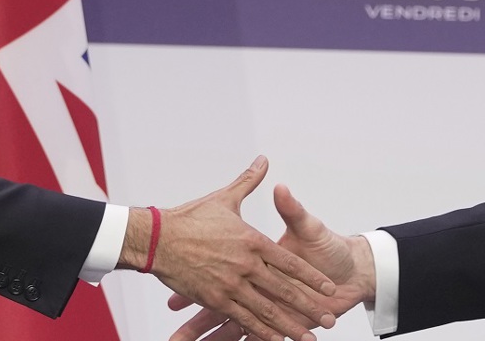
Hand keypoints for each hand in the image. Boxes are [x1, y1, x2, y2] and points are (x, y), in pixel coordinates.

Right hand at [122, 156, 337, 340]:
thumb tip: (263, 161)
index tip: (329, 288)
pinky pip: (242, 319)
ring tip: (308, 338)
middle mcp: (245, 264)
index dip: (311, 277)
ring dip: (289, 326)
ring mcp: (230, 284)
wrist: (155, 238)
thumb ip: (249, 182)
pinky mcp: (214, 299)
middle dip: (308, 306)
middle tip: (329, 318)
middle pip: (284, 290)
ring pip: (267, 310)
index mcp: (252, 240)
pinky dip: (259, 332)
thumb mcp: (224, 198)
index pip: (290, 263)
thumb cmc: (189, 218)